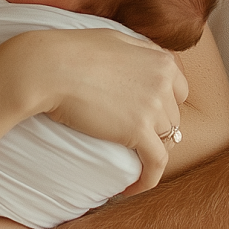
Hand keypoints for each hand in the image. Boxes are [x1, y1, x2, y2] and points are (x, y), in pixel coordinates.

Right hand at [0, 30, 188, 193]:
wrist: (49, 67)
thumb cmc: (73, 51)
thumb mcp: (117, 40)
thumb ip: (140, 53)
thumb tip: (146, 64)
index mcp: (161, 60)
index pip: (179, 92)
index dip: (165, 107)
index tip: (148, 119)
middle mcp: (163, 81)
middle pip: (172, 117)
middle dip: (156, 130)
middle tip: (133, 142)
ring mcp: (153, 105)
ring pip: (166, 140)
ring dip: (149, 153)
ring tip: (130, 164)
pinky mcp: (138, 130)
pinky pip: (156, 163)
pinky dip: (148, 180)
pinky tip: (131, 189)